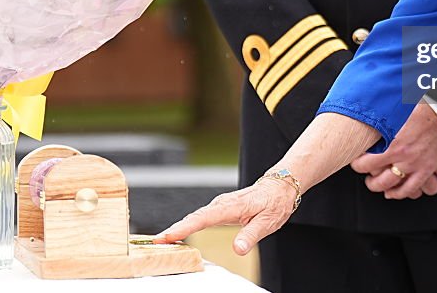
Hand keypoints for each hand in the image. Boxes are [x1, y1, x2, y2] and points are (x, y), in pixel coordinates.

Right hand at [154, 174, 296, 254]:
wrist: (280, 187)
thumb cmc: (274, 203)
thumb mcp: (267, 222)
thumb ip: (251, 236)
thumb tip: (238, 249)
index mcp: (231, 207)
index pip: (202, 219)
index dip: (183, 228)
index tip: (167, 236)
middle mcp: (221, 204)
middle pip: (193, 218)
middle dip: (173, 230)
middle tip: (156, 242)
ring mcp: (219, 206)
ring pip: (194, 217)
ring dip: (178, 228)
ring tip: (162, 241)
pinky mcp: (220, 209)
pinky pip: (199, 218)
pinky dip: (187, 225)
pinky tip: (178, 234)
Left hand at [350, 104, 436, 199]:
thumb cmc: (425, 106)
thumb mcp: (398, 110)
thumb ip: (384, 116)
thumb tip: (370, 109)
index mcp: (393, 143)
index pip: (366, 162)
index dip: (357, 163)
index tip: (355, 160)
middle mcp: (403, 158)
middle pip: (378, 180)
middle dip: (369, 180)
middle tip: (366, 175)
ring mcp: (416, 166)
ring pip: (394, 188)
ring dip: (382, 188)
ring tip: (377, 185)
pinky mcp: (427, 169)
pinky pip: (412, 188)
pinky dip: (401, 193)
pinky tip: (395, 192)